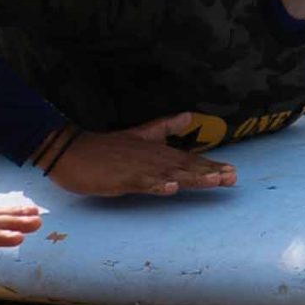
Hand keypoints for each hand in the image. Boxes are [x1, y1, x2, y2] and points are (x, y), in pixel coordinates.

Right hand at [50, 116, 236, 196]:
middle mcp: (152, 158)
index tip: (232, 172)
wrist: (71, 151)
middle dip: (209, 172)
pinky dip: (157, 186)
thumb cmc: (106, 148)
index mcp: (157, 152)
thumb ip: (164, 127)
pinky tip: (171, 189)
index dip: (210, 166)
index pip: (189, 160)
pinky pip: (142, 183)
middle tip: (232, 178)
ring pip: (170, 174)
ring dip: (193, 178)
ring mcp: (138, 168)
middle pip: (185, 167)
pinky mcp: (122, 179)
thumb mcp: (139, 134)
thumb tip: (188, 115)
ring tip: (214, 181)